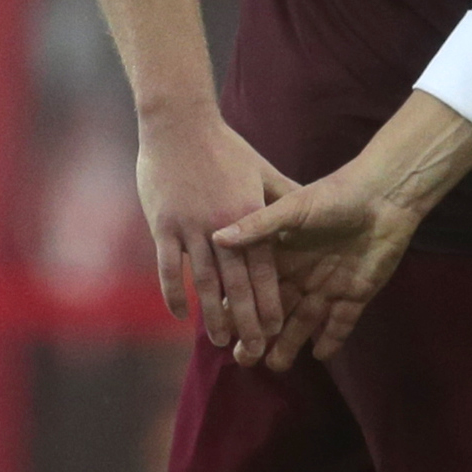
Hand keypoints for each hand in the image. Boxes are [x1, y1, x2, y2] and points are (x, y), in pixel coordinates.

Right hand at [136, 109, 295, 362]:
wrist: (179, 122)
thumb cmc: (224, 145)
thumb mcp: (262, 170)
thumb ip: (283, 195)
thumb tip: (308, 210)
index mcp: (249, 216)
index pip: (264, 270)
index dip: (270, 302)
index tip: (276, 329)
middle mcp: (222, 228)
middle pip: (237, 284)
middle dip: (246, 320)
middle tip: (253, 349)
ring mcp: (190, 228)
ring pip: (204, 283)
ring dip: (213, 314)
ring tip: (221, 340)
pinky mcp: (163, 225)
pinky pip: (169, 268)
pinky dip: (174, 293)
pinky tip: (181, 315)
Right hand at [209, 155, 422, 371]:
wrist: (385, 195)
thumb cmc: (335, 194)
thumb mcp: (293, 208)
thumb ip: (258, 226)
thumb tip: (217, 238)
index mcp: (282, 255)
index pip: (255, 288)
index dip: (240, 308)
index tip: (222, 328)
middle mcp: (301, 275)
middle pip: (275, 312)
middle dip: (260, 336)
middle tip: (244, 358)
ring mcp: (328, 287)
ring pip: (305, 323)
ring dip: (290, 345)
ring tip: (274, 366)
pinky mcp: (355, 295)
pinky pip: (341, 324)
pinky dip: (332, 339)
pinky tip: (319, 355)